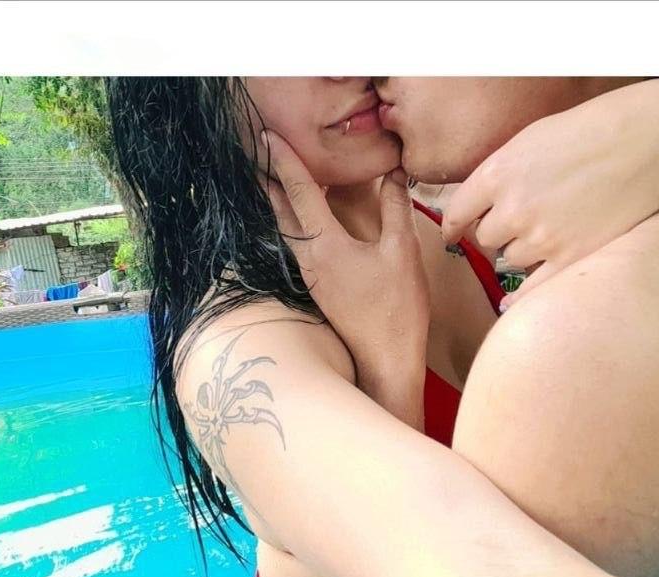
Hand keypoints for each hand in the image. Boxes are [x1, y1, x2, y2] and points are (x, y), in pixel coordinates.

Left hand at [261, 130, 430, 396]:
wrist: (386, 360)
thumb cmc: (397, 308)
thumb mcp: (402, 250)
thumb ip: (396, 207)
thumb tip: (394, 172)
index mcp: (325, 245)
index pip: (299, 191)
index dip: (284, 160)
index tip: (267, 135)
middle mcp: (308, 259)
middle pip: (280, 210)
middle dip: (268, 178)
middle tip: (256, 152)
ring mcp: (309, 275)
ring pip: (285, 229)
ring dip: (276, 202)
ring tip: (268, 178)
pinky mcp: (316, 288)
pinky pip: (295, 245)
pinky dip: (292, 223)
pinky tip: (298, 219)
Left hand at [441, 78, 658, 309]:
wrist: (653, 141)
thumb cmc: (596, 129)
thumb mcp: (533, 138)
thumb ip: (502, 171)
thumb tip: (478, 201)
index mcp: (498, 172)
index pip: (457, 212)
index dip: (455, 225)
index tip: (454, 233)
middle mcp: (514, 207)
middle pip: (485, 238)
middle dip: (498, 232)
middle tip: (522, 222)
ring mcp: (542, 236)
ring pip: (510, 260)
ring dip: (520, 252)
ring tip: (547, 233)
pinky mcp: (572, 257)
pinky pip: (530, 290)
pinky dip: (518, 298)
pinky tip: (510, 303)